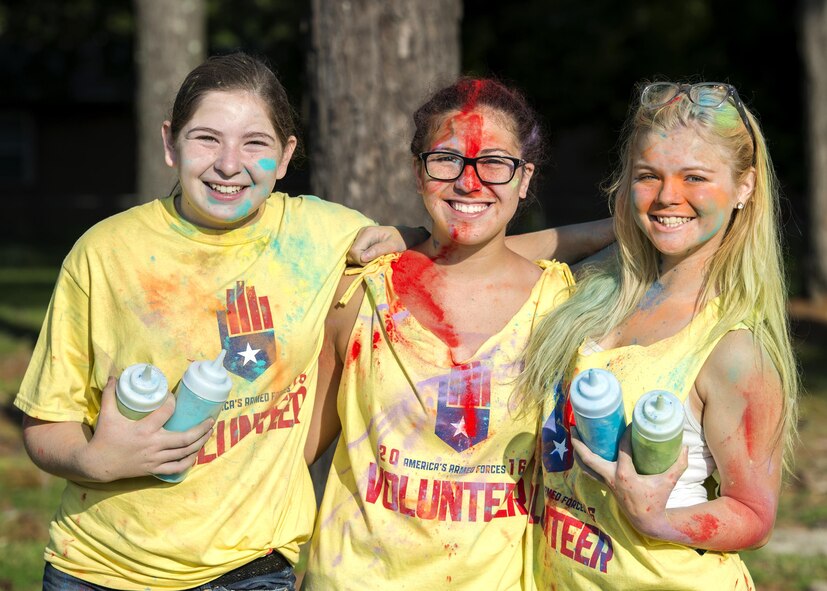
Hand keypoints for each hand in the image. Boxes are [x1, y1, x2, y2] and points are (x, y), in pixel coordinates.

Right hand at [83, 377, 213, 480]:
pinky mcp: (154, 469)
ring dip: (199, 443)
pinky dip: (189, 461)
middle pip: (185, 438)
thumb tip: (112, 376)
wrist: (97, 465)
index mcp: (144, 429)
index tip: (176, 397)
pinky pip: (176, 468)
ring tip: (208, 433)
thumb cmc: (104, 438)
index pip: (167, 412)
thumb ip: (110, 395)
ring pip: (184, 453)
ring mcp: (155, 459)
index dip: (173, 402)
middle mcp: (153, 444)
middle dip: (201, 429)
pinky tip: (195, 453)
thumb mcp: (106, 415)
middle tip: (211, 420)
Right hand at [348, 225, 428, 264]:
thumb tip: (363, 258)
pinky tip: (373, 257)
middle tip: (376, 262)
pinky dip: (363, 258)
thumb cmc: (401, 240)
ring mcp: (360, 236)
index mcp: (368, 233)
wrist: (404, 234)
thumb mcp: (393, 246)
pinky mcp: (362, 241)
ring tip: (375, 259)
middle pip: (351, 253)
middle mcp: (361, 233)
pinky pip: (357, 253)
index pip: (354, 251)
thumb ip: (378, 250)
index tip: (374, 263)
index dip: (362, 261)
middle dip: (361, 261)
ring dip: (362, 260)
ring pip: (353, 254)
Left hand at [571, 428, 687, 537]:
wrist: (646, 521)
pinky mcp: (606, 485)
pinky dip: (584, 462)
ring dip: (578, 451)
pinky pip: (590, 471)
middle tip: (574, 427)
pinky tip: (583, 451)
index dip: (626, 434)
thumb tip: (685, 446)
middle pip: (589, 458)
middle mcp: (611, 478)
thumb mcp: (669, 482)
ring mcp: (607, 482)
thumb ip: (679, 465)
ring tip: (574, 435)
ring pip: (585, 465)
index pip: (622, 449)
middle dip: (579, 443)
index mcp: (625, 475)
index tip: (630, 422)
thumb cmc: (657, 501)